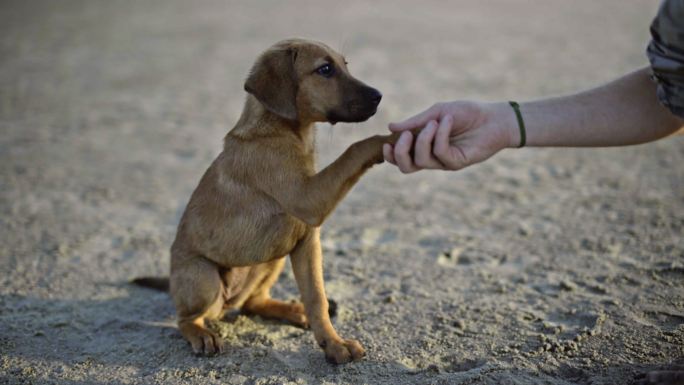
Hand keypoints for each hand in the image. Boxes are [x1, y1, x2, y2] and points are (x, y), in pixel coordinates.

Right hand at [383, 101, 516, 172]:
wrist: (494, 117)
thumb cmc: (466, 113)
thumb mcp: (437, 113)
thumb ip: (415, 122)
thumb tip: (390, 127)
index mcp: (424, 146)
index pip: (401, 158)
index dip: (390, 155)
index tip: (387, 142)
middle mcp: (432, 157)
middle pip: (406, 167)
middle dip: (401, 152)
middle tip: (406, 135)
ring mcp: (444, 162)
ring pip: (421, 161)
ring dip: (423, 139)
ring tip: (435, 122)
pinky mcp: (457, 163)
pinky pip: (440, 153)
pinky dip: (441, 135)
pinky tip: (448, 121)